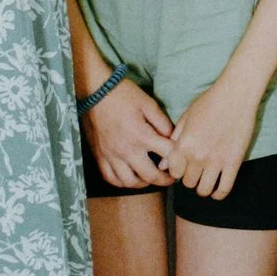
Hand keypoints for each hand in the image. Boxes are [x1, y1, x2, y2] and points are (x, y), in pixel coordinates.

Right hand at [82, 76, 177, 190]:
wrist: (94, 91)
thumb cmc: (123, 94)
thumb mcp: (148, 103)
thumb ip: (162, 122)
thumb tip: (173, 137)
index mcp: (141, 136)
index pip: (167, 155)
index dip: (178, 159)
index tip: (182, 162)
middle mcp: (127, 150)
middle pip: (150, 175)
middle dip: (164, 180)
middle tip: (171, 178)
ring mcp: (111, 156)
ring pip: (129, 182)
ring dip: (143, 183)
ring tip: (150, 178)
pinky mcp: (100, 156)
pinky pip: (111, 178)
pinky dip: (122, 182)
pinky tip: (129, 177)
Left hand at [172, 77, 261, 199]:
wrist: (236, 94)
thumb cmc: (210, 101)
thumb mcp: (186, 118)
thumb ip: (174, 142)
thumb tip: (164, 165)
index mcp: (184, 145)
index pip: (174, 173)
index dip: (177, 171)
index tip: (183, 167)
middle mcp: (198, 156)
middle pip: (188, 183)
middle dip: (190, 178)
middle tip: (196, 171)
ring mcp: (216, 161)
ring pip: (204, 190)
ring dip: (203, 187)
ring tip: (206, 180)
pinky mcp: (234, 162)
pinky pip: (224, 189)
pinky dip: (219, 194)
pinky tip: (217, 190)